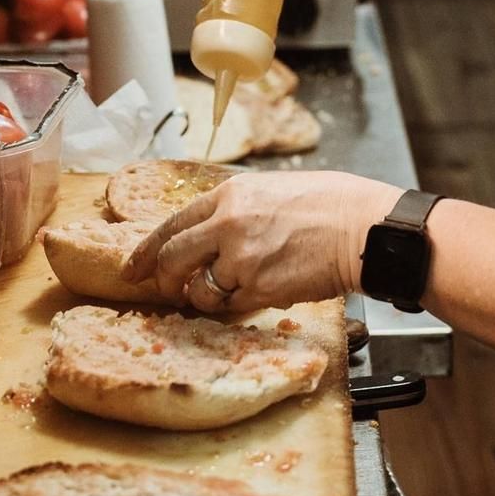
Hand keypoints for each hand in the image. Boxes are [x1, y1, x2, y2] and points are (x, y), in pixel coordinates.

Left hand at [121, 171, 399, 311]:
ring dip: (206, 297)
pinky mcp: (261, 288)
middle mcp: (228, 224)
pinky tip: (258, 292)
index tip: (132, 268)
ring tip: (230, 290)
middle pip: (173, 258)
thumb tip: (206, 234)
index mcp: (230, 194)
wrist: (362, 229)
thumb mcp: (271, 190)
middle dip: (165, 279)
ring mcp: (243, 258)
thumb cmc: (329, 205)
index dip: (146, 251)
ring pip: (202, 290)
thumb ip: (234, 209)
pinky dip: (237, 305)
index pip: (172, 224)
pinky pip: (233, 306)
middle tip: (170, 289)